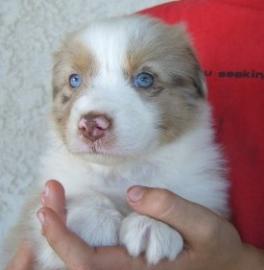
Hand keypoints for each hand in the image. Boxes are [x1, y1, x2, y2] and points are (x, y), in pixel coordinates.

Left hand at [36, 181, 263, 269]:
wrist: (225, 266)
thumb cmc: (215, 248)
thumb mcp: (204, 225)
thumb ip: (172, 209)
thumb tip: (132, 193)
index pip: (87, 261)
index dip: (62, 236)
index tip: (50, 206)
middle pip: (75, 261)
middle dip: (54, 227)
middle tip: (49, 192)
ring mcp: (125, 269)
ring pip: (80, 259)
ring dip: (61, 229)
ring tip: (54, 199)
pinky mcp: (128, 261)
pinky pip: (92, 252)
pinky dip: (75, 233)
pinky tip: (72, 213)